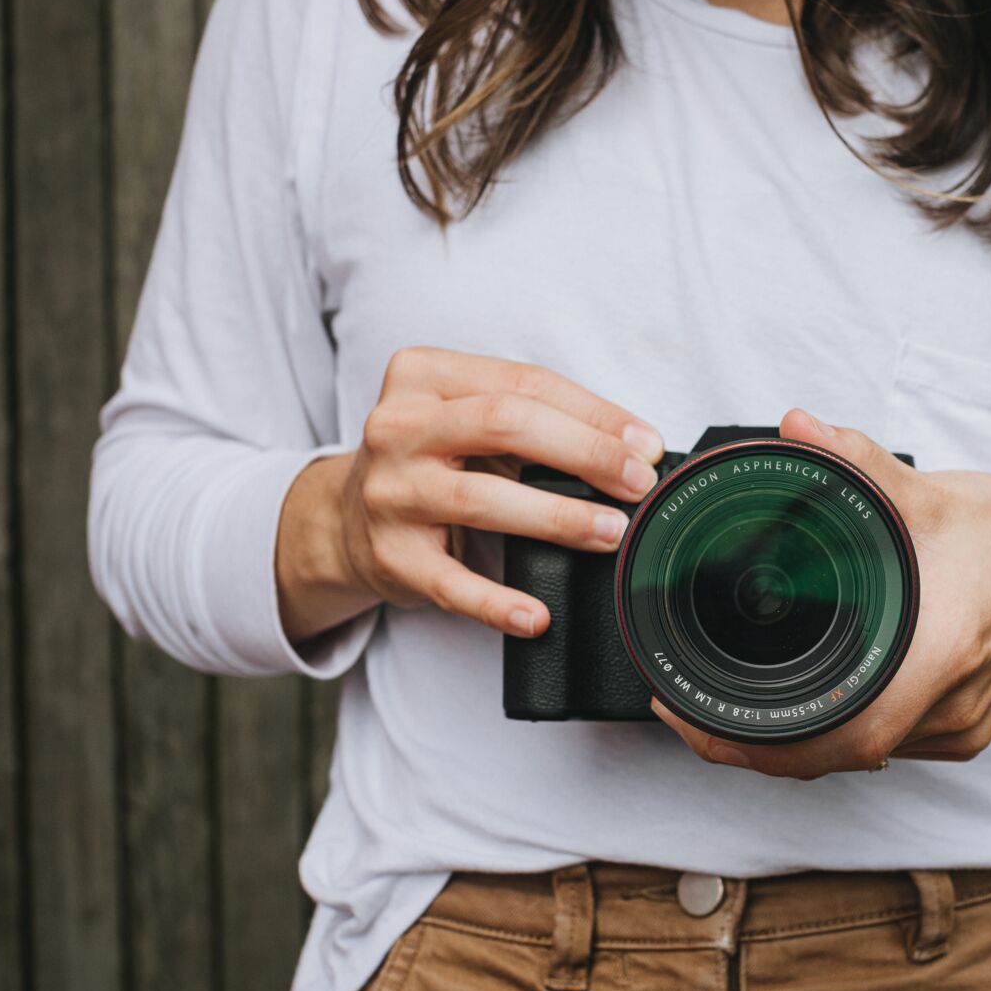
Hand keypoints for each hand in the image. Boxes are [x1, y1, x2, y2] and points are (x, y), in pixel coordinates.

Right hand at [277, 347, 664, 644]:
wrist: (345, 521)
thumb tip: (633, 447)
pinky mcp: (389, 556)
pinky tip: (536, 615)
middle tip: (637, 483)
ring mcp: (389, 492)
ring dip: (557, 517)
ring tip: (609, 533)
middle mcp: (397, 427)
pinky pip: (450, 584)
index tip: (644, 443)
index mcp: (422, 375)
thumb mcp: (468, 419)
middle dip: (584, 453)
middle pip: (504, 424)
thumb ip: (535, 419)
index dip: (593, 412)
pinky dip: (497, 603)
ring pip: (481, 498)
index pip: (523, 383)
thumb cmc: (433, 461)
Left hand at [651, 408, 990, 779]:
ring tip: (714, 710)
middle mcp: (954, 706)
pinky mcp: (960, 733)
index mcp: (945, 650)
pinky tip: (782, 712)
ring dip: (784, 745)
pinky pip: (877, 749)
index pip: (846, 734)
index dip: (761, 744)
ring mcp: (960, 728)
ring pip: (854, 759)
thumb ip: (856, 462)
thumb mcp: (928, 490)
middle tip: (680, 712)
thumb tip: (797, 426)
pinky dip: (825, 737)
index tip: (696, 718)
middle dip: (749, 747)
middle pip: (835, 757)